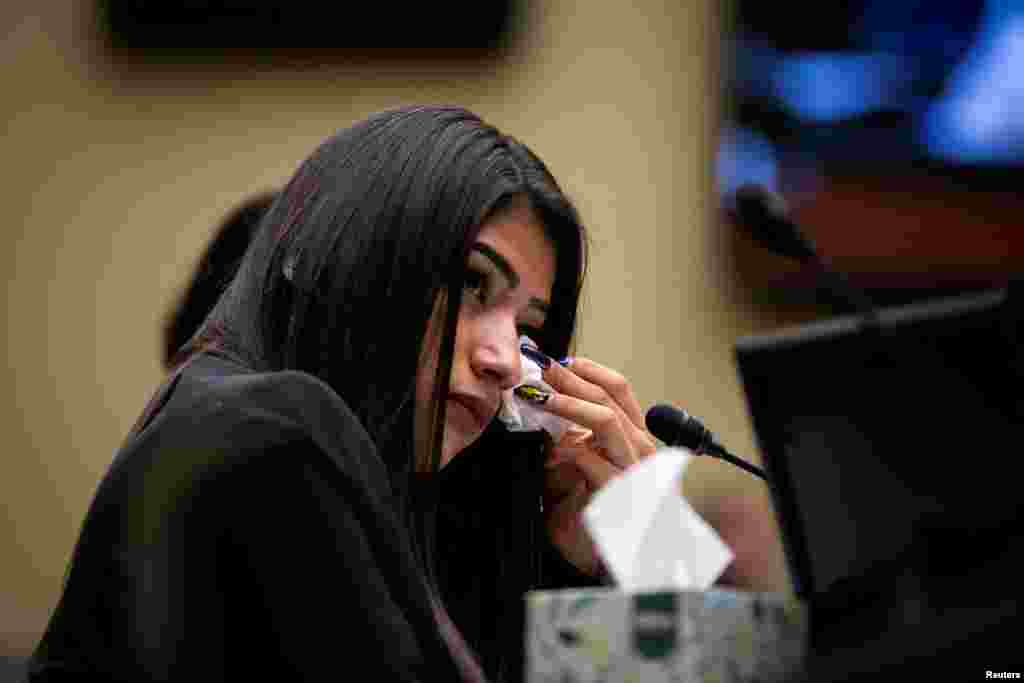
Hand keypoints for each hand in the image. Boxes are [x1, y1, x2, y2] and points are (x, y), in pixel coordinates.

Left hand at [533, 357, 657, 575]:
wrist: (607, 561)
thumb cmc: (594, 513)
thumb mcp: (576, 465)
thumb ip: (566, 436)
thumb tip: (539, 405)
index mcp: (633, 436)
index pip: (617, 389)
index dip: (588, 369)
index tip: (559, 360)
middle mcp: (639, 448)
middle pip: (608, 398)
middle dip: (569, 380)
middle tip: (540, 370)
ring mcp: (634, 469)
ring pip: (605, 421)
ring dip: (568, 405)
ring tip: (540, 397)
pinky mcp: (622, 493)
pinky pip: (594, 461)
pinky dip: (568, 449)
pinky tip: (550, 447)